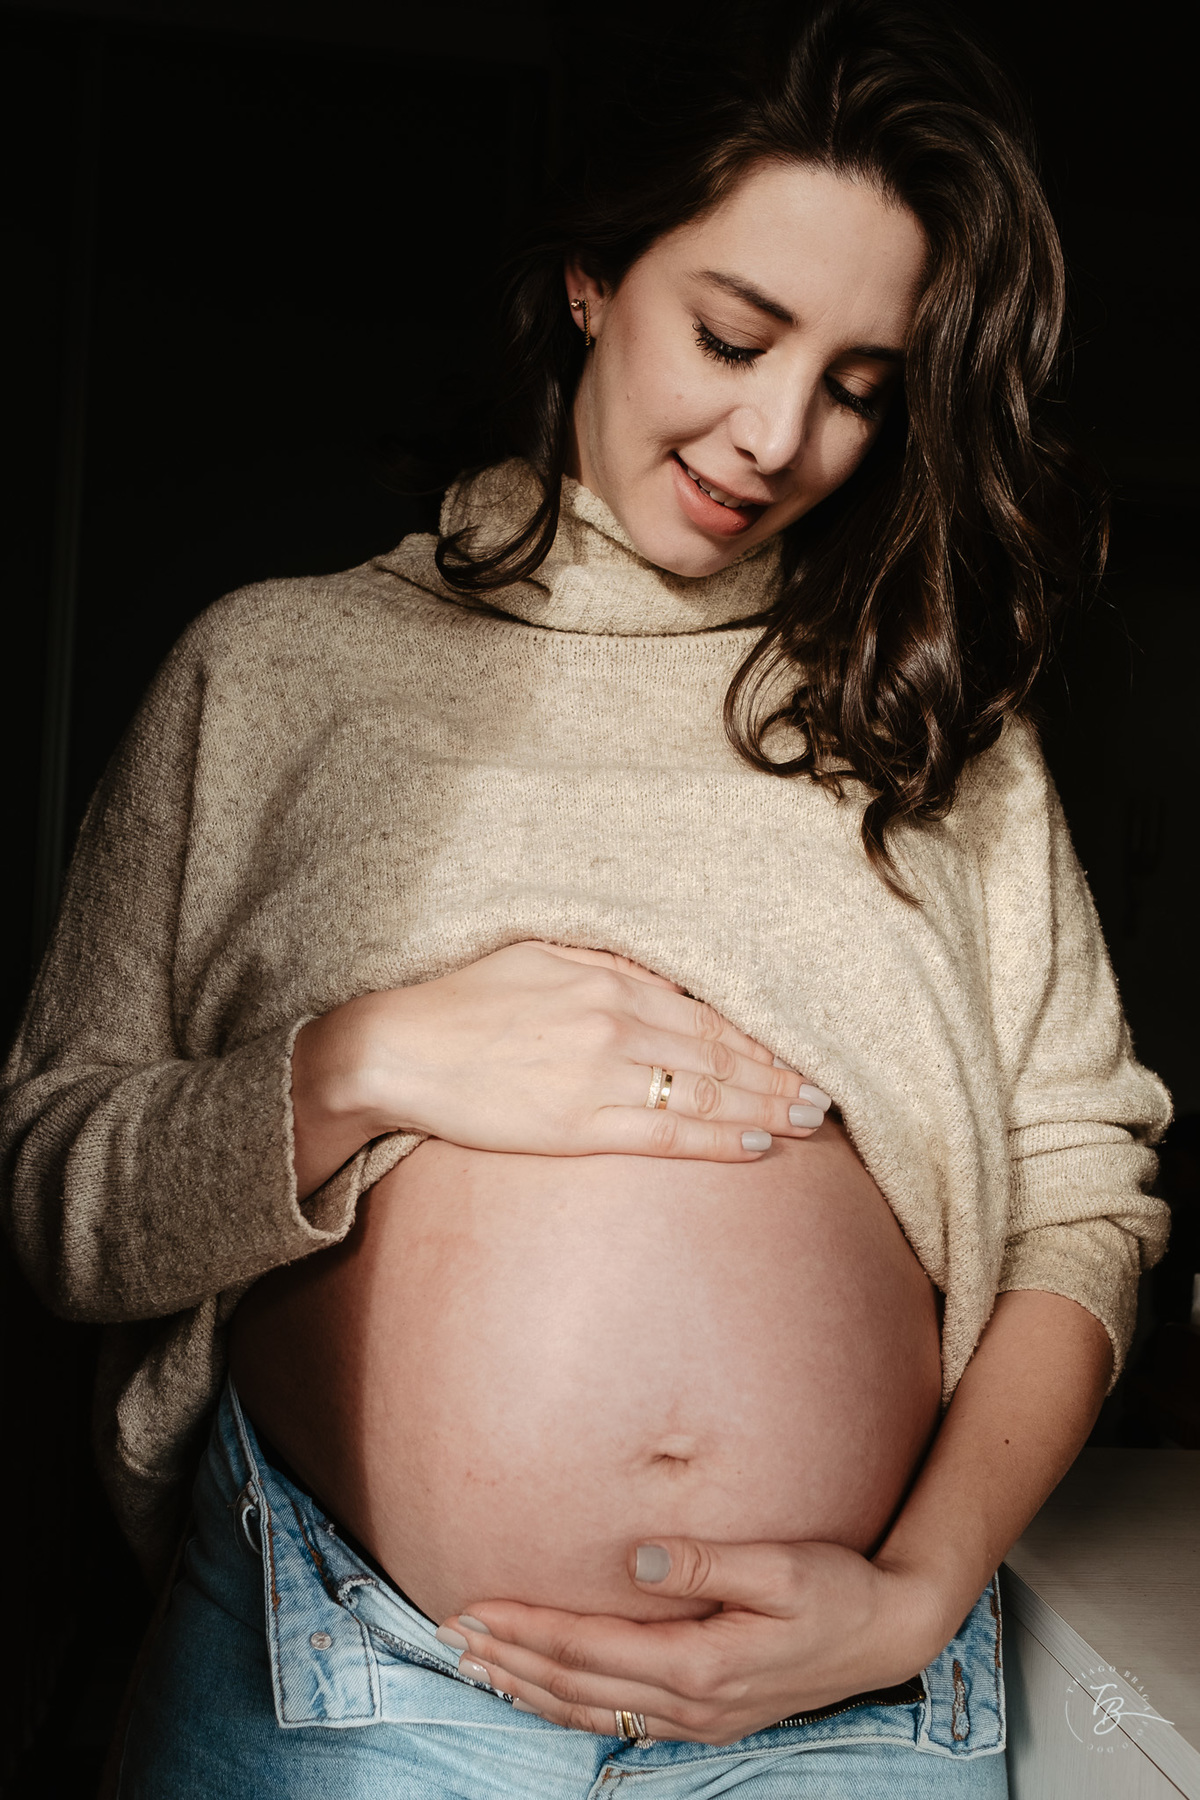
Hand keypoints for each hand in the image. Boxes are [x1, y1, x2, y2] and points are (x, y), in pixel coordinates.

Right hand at [292, 942, 830, 1191]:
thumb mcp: (539, 953)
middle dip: (779, 1076)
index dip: (762, 1038)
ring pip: (705, 1095)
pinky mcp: (577, 1124)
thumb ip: (608, 964)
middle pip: (720, 1055)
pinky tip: (754, 1148)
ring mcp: (600, 1076)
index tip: (801, 1052)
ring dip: (765, 1109)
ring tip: (807, 1121)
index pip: (708, 1014)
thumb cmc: (464, 1000)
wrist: (397, 1048)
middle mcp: (616, 1024)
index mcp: (609, 981)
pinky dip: (716, 1142)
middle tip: (826, 1095)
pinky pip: (665, 1137)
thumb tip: (668, 979)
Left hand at [435, 1535, 946, 1745]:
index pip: (586, 1648)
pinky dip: (568, 1706)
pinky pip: (617, 1719)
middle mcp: (690, 1701)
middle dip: (507, 1660)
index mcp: (699, 1662)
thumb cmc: (837, 1588)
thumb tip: (633, 1555)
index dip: (524, 1628)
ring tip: (476, 1666)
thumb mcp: (779, 1565)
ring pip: (589, 1711)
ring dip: (527, 1688)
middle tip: (449, 1636)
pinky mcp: (708, 1717)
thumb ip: (704, 1561)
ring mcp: (698, 1718)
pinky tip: (544, 1692)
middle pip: (574, 1685)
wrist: (888, 1633)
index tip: (472, 1608)